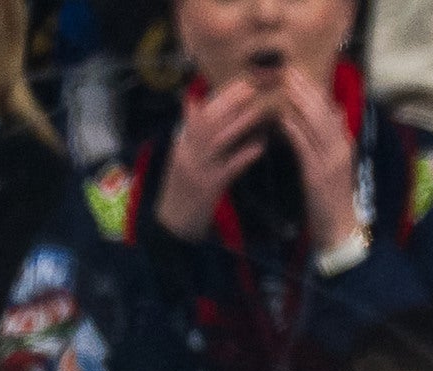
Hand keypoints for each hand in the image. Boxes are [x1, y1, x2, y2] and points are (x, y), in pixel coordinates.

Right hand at [152, 76, 276, 238]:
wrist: (172, 226)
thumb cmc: (181, 194)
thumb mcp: (182, 159)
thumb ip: (190, 134)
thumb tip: (194, 103)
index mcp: (182, 143)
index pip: (200, 113)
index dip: (221, 96)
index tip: (241, 82)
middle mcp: (187, 152)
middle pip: (209, 120)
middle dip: (230, 101)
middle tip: (253, 86)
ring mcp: (197, 169)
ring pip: (218, 139)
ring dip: (240, 122)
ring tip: (261, 109)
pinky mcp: (209, 187)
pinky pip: (228, 167)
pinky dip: (244, 154)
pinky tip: (260, 145)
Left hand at [270, 68, 361, 256]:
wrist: (340, 227)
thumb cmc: (333, 197)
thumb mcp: (337, 163)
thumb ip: (335, 137)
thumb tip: (336, 110)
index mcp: (344, 145)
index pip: (330, 112)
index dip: (316, 91)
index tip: (301, 74)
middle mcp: (340, 149)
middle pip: (323, 113)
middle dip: (306, 91)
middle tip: (290, 71)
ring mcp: (330, 162)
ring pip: (316, 126)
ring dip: (300, 105)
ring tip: (286, 86)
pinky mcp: (317, 175)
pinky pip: (305, 148)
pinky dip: (295, 131)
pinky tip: (283, 118)